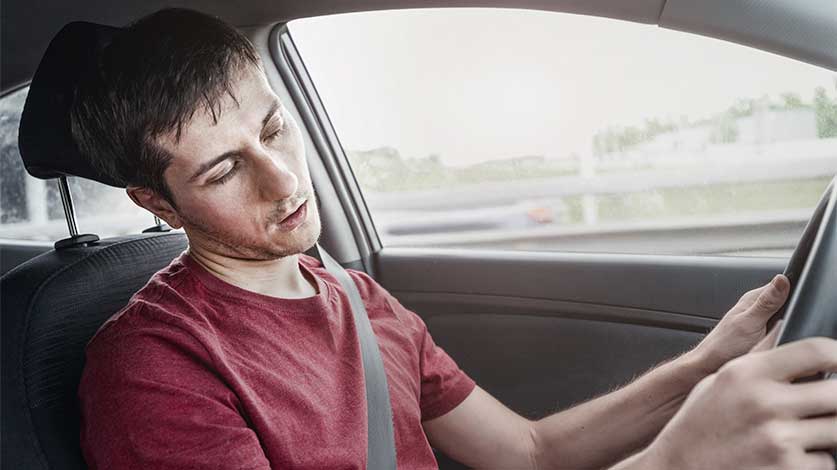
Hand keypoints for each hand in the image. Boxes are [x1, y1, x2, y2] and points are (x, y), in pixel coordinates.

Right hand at [645, 337, 836, 469]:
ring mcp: (778, 439)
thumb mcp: (719, 383)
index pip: (814, 351)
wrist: (679, 467)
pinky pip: (825, 462)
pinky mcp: (787, 469)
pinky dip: (815, 460)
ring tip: (802, 432)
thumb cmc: (696, 427)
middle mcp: (764, 403)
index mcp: (746, 374)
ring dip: (827, 431)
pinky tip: (789, 456)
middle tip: (824, 404)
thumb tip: (788, 340)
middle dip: (835, 399)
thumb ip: (756, 363)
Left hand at [691, 274, 789, 372]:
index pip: (785, 286)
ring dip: (787, 328)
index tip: (797, 311)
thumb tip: (782, 279)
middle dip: (793, 316)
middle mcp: (757, 308)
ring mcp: (760, 322)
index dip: (797, 297)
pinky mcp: (762, 336)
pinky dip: (781, 338)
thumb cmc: (723, 346)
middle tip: (784, 329)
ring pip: (785, 321)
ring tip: (775, 339)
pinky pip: (779, 333)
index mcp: (753, 298)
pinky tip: (775, 345)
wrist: (710, 367)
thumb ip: (767, 303)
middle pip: (787, 306)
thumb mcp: (749, 323)